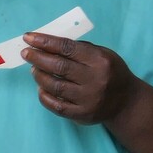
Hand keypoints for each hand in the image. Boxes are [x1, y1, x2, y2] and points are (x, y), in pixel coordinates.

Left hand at [23, 32, 143, 124]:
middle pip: (59, 66)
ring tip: (34, 69)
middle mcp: (95, 80)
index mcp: (100, 60)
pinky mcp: (83, 115)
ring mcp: (89, 99)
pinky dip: (44, 95)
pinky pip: (56, 105)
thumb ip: (78, 48)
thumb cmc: (109, 71)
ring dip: (39, 76)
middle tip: (26, 53)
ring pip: (55, 86)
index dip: (45, 42)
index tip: (28, 37)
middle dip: (38, 58)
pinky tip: (41, 87)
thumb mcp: (102, 54)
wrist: (127, 102)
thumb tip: (46, 43)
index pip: (67, 47)